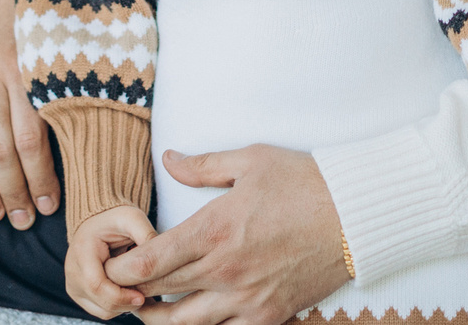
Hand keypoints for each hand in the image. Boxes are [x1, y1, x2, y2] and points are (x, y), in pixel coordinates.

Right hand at [67, 204, 156, 319]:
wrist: (97, 223)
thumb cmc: (113, 221)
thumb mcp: (131, 218)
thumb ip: (145, 233)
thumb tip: (161, 256)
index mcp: (82, 251)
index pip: (96, 284)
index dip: (120, 296)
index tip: (141, 297)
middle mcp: (73, 271)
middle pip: (99, 301)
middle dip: (125, 303)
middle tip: (146, 295)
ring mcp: (74, 285)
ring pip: (101, 311)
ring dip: (122, 306)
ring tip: (138, 290)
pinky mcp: (79, 294)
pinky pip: (100, 311)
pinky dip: (117, 307)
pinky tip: (129, 293)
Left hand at [107, 146, 344, 324]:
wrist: (355, 215)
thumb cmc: (304, 181)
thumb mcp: (251, 160)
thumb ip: (203, 166)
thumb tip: (168, 159)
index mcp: (215, 230)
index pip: (150, 263)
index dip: (122, 269)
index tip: (112, 264)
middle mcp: (225, 271)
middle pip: (160, 294)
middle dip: (133, 292)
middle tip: (121, 285)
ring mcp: (246, 299)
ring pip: (185, 324)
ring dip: (160, 318)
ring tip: (148, 309)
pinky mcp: (269, 315)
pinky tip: (195, 320)